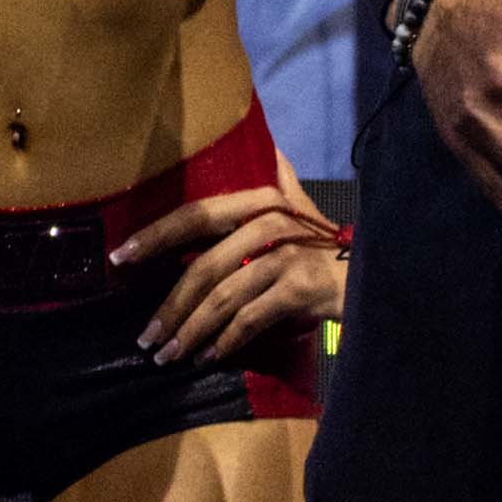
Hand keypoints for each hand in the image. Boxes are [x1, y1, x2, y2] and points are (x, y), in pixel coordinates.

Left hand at [114, 159, 349, 366]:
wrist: (381, 273)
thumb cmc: (326, 242)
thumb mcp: (300, 203)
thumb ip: (276, 177)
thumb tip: (262, 144)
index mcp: (261, 201)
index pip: (196, 214)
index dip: (156, 235)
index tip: (120, 258)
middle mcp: (273, 223)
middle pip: (205, 267)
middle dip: (170, 306)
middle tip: (145, 337)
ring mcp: (289, 257)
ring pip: (224, 298)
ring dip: (191, 331)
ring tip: (167, 354)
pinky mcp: (303, 289)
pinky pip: (251, 319)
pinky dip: (226, 341)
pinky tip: (208, 357)